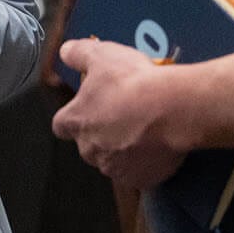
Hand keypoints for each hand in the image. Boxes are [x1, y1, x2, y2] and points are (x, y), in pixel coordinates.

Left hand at [51, 38, 187, 187]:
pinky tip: (155, 145)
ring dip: (123, 148)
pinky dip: (144, 164)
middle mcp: (90, 149)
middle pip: (88, 144)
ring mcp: (114, 167)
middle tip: (123, 113)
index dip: (74, 116)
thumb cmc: (134, 83)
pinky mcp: (139, 180)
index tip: (87, 108)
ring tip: (143, 127)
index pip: (62, 125)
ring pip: (112, 160)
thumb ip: (78, 54)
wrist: (171, 108)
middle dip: (102, 132)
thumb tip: (66, 52)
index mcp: (77, 121)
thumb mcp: (100, 55)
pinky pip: (137, 175)